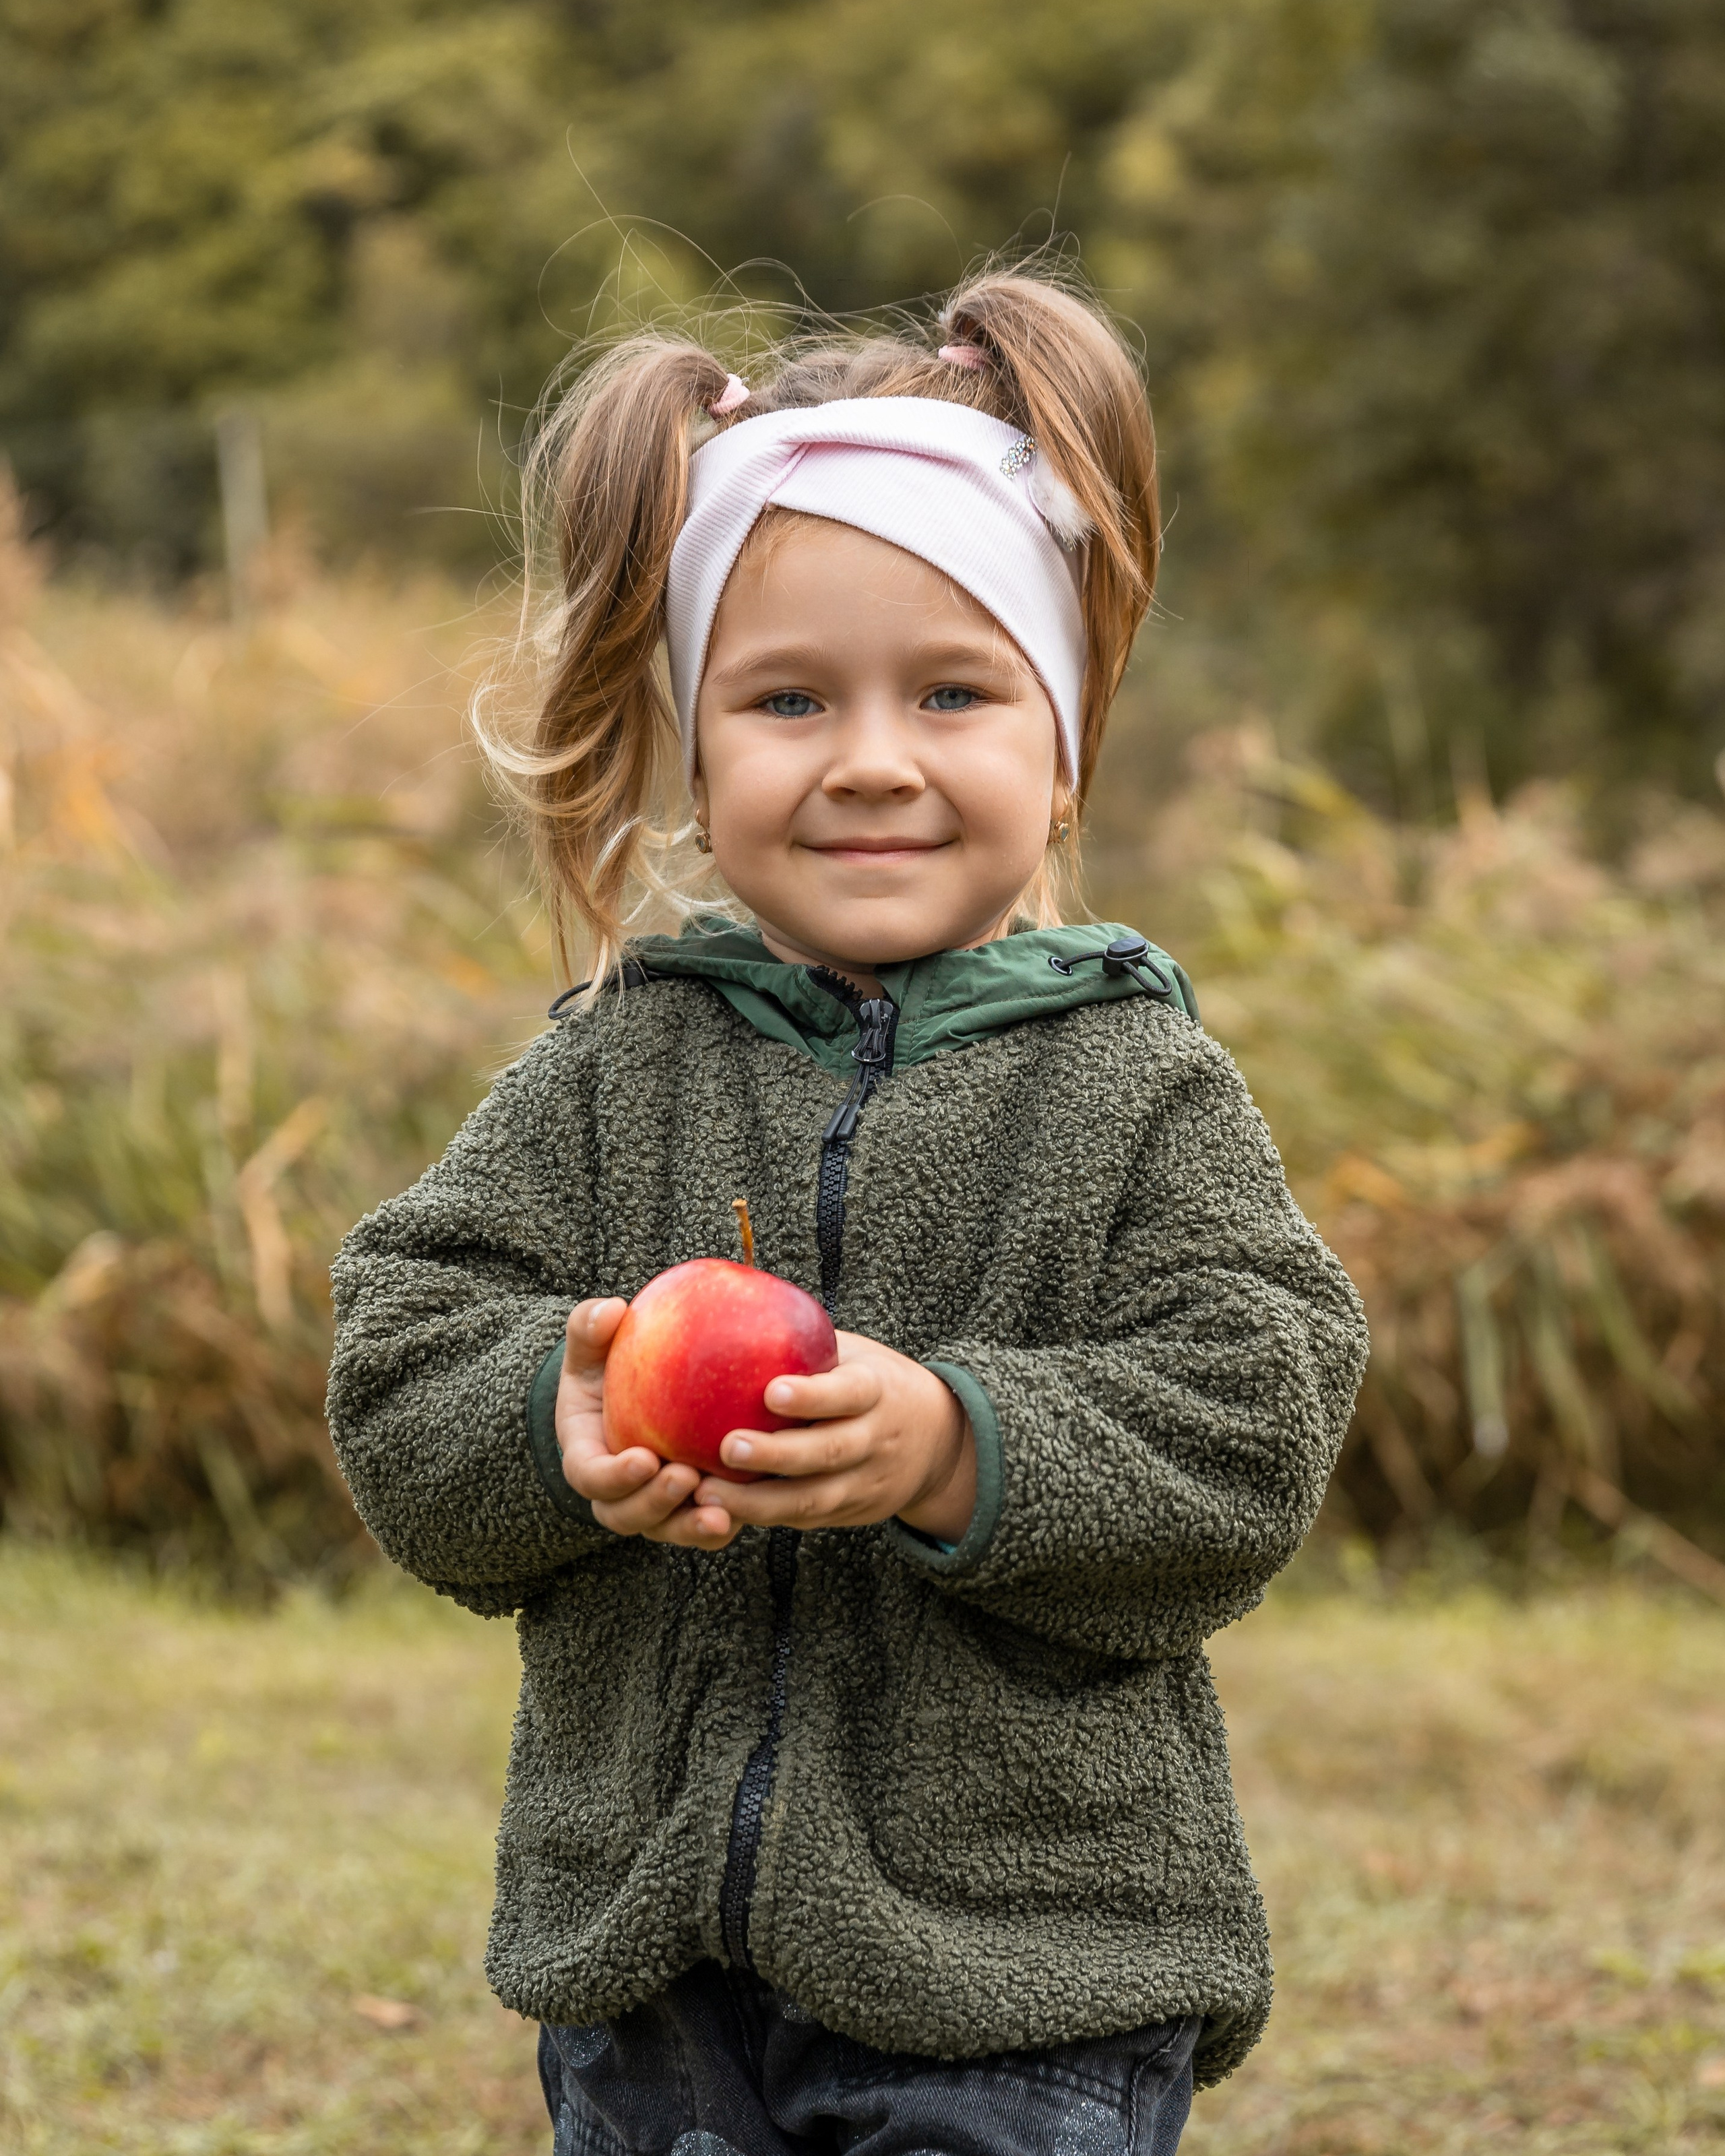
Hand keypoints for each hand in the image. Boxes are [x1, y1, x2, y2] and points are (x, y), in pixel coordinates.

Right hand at [555, 1299, 737, 1548]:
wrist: (636, 1397)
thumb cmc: (609, 1368)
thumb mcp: (593, 1345)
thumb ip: (591, 1327)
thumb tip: (610, 1310)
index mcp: (588, 1457)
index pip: (590, 1476)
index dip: (613, 1476)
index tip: (645, 1457)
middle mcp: (618, 1492)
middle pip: (627, 1515)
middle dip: (655, 1504)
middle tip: (686, 1477)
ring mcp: (656, 1508)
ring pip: (669, 1530)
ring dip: (692, 1527)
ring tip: (722, 1513)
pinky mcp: (692, 1510)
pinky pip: (708, 1528)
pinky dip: (728, 1522)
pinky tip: (755, 1505)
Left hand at [691, 1331, 976, 1542]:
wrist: (939, 1441)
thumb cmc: (872, 1384)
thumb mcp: (855, 1357)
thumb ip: (808, 1346)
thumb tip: (730, 1310)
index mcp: (876, 1391)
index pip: (848, 1393)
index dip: (813, 1396)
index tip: (772, 1392)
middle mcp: (874, 1439)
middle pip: (827, 1453)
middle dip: (776, 1454)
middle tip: (727, 1447)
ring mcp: (865, 1482)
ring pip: (812, 1499)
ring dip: (758, 1501)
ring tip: (708, 1493)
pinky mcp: (851, 1513)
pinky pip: (805, 1519)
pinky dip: (763, 1516)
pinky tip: (721, 1510)